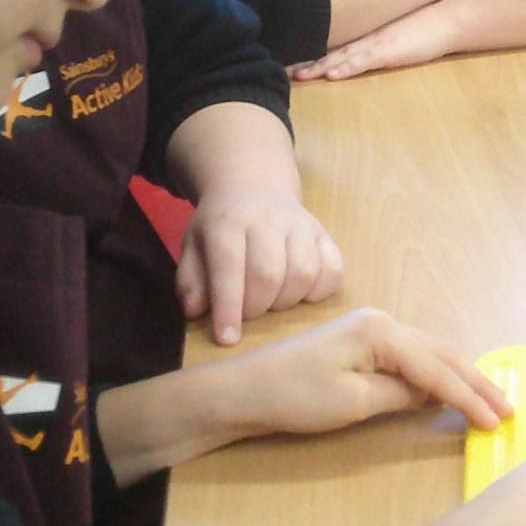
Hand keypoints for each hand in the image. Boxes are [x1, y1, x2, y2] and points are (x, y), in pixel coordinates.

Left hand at [177, 187, 343, 344]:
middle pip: (269, 274)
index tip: (227, 339)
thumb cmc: (220, 225)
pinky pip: (334, 269)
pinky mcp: (324, 234)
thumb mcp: (193, 245)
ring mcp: (301, 225)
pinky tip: (302, 294)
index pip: (228, 267)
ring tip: (272, 302)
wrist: (253, 185)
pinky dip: (320, 291)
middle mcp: (267, 219)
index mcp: (228, 222)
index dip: (228, 307)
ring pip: (304, 273)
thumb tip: (196, 310)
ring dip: (287, 301)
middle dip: (257, 307)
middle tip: (248, 313)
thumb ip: (191, 279)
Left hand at [228, 306, 512, 438]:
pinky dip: (434, 373)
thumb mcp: (354, 402)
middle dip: (475, 382)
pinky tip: (447, 388)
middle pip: (440, 354)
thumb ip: (400, 395)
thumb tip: (430, 395)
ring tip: (490, 398)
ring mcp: (370, 328)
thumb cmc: (294, 397)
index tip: (495, 421)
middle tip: (508, 408)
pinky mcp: (359, 342)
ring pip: (428, 353)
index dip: (469, 398)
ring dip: (459, 376)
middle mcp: (382, 321)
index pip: (437, 370)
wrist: (243, 391)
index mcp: (383, 332)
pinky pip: (410, 357)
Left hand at [294, 0, 463, 82]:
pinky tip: (333, 74)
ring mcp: (376, 45)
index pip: (331, 46)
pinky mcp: (389, 52)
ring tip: (296, 74)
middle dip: (304, 61)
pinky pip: (364, 62)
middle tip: (280, 69)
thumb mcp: (391, 34)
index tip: (287, 59)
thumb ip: (374, 40)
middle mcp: (365, 39)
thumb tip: (357, 48)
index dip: (308, 53)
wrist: (446, 17)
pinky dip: (347, 68)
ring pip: (340, 58)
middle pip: (328, 52)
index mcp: (364, 36)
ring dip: (318, 67)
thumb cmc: (422, 26)